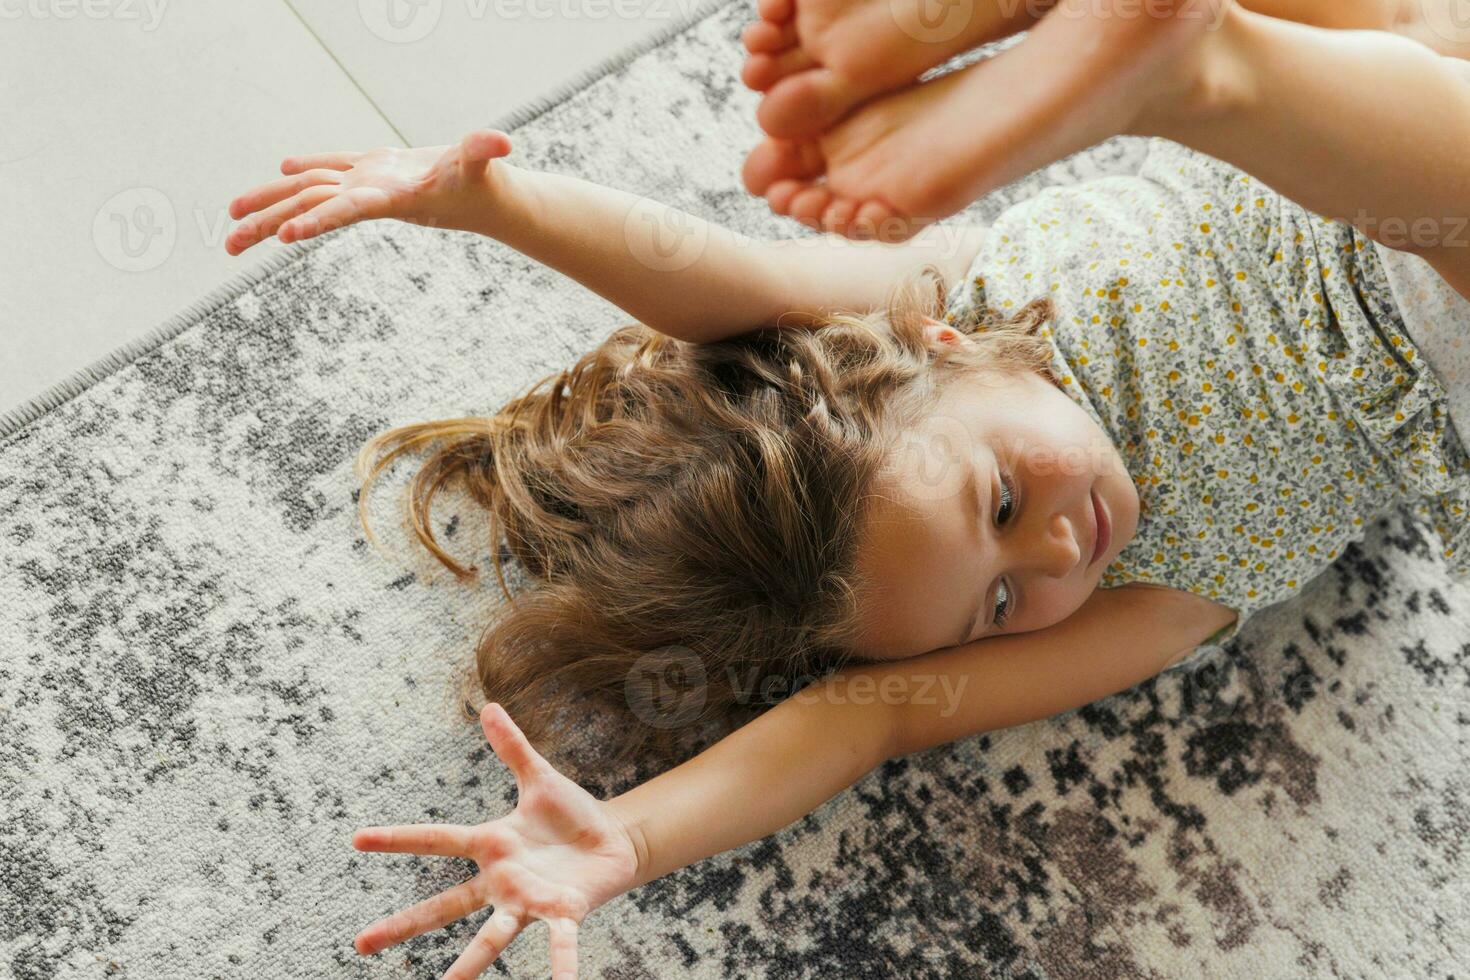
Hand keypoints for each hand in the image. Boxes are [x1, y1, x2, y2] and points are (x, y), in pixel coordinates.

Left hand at [225, 128, 514, 255]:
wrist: (491, 199)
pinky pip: (334, 168)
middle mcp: (369, 194)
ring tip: (231, 218)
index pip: (345, 210)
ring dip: (270, 203)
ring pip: (310, 191)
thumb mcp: (483, 166)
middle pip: (310, 207)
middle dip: (268, 223)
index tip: (284, 238)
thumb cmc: (486, 186)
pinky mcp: (377, 170)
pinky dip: (307, 168)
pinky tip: (282, 168)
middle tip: (227, 245)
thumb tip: (500, 141)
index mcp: (389, 198)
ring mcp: (369, 183)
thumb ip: (484, 150)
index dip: (317, 220)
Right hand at [351, 704, 641, 979]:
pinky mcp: (564, 913)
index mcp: (491, 845)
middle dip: (404, 925)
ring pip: (491, 937)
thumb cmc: (571, 815)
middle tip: (360, 945)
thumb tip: (489, 706)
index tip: (356, 839)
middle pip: (445, 905)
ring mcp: (528, 901)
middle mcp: (501, 881)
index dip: (398, 838)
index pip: (437, 839)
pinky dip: (562, 968)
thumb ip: (514, 748)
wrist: (613, 841)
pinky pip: (560, 945)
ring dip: (468, 966)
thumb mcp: (540, 777)